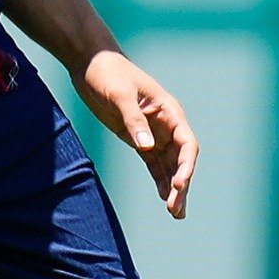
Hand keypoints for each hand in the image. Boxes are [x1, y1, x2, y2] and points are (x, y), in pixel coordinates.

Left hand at [73, 48, 199, 218]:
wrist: (91, 64)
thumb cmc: (108, 73)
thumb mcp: (119, 95)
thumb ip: (134, 121)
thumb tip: (147, 147)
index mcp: (169, 111)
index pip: (187, 143)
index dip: (186, 166)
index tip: (178, 185)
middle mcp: (166, 124)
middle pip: (181, 159)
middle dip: (181, 184)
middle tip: (176, 210)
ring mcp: (153, 132)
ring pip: (169, 165)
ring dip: (172, 187)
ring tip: (175, 213)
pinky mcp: (138, 138)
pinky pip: (154, 164)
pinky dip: (159, 180)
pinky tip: (162, 197)